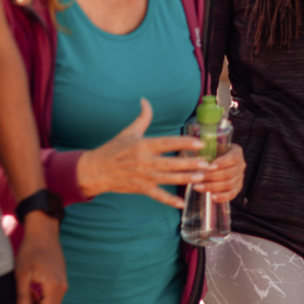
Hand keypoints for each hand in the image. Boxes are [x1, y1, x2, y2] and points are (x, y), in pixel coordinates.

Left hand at [14, 213, 66, 303]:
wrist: (43, 231)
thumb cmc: (30, 250)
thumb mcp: (22, 274)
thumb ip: (23, 297)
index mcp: (54, 286)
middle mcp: (62, 286)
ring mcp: (63, 282)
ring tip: (24, 301)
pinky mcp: (61, 278)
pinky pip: (54, 296)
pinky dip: (43, 300)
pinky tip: (31, 293)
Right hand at [77, 99, 210, 206]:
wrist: (96, 170)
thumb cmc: (114, 149)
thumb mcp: (129, 131)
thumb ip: (143, 117)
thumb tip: (145, 100)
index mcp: (143, 145)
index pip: (168, 143)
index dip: (184, 143)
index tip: (199, 142)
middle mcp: (145, 161)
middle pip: (171, 163)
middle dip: (190, 164)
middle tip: (207, 163)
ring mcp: (143, 177)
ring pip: (168, 179)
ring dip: (185, 179)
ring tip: (201, 177)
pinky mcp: (141, 189)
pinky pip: (158, 196)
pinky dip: (169, 201)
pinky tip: (181, 203)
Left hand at [194, 144, 244, 201]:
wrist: (218, 161)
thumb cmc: (213, 152)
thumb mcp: (211, 146)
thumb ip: (206, 148)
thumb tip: (196, 148)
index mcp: (237, 152)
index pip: (232, 158)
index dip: (221, 163)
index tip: (208, 167)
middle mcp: (241, 165)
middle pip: (229, 173)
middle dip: (211, 177)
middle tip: (197, 177)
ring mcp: (240, 177)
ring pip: (228, 184)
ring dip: (212, 187)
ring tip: (197, 186)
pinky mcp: (237, 188)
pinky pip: (231, 195)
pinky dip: (222, 197)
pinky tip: (211, 197)